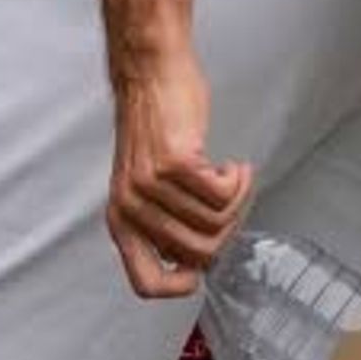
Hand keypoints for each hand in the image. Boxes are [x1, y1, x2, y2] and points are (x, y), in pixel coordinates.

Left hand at [107, 46, 252, 298]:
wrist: (150, 73)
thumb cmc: (155, 122)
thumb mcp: (145, 184)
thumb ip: (162, 220)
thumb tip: (197, 256)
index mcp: (121, 220)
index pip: (146, 283)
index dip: (179, 285)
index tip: (202, 268)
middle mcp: (131, 208)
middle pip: (199, 253)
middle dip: (227, 229)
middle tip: (231, 202)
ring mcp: (151, 187)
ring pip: (217, 222)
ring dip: (237, 198)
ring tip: (233, 176)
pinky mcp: (175, 164)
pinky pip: (224, 195)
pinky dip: (239, 181)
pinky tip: (233, 166)